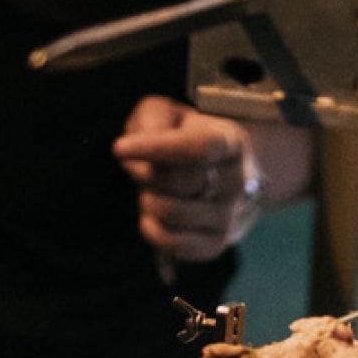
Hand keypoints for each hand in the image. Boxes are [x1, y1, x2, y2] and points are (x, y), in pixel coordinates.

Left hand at [112, 96, 261, 264]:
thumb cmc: (182, 138)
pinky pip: (171, 242)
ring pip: (172, 213)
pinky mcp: (216, 243)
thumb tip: (134, 147)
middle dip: (145, 173)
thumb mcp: (168, 113)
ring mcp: (230, 216)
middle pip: (178, 182)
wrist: (214, 172)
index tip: (119, 148)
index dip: (156, 148)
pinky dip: (150, 227)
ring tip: (151, 189)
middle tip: (140, 166)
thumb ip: (151, 119)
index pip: (199, 148)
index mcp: (231, 142)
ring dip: (147, 199)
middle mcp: (238, 181)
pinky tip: (151, 213)